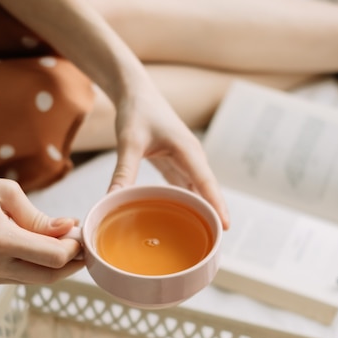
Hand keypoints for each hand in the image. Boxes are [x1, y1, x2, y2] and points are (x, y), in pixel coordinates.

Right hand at [0, 174, 83, 284]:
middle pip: (50, 276)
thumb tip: (69, 227)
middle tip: (82, 243)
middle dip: (72, 262)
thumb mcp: (7, 194)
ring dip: (58, 265)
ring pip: (39, 280)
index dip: (74, 248)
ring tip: (66, 242)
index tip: (79, 232)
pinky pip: (25, 277)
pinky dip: (41, 265)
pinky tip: (47, 247)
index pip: (53, 257)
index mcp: (0, 241)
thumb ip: (40, 217)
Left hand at [108, 84, 229, 228]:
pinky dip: (186, 203)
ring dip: (200, 211)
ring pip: (198, 191)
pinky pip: (186, 188)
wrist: (135, 91)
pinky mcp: (177, 164)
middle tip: (214, 245)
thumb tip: (111, 200)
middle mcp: (192, 157)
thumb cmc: (136, 111)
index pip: (206, 183)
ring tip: (202, 239)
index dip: (217, 205)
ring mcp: (186, 161)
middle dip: (213, 215)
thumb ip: (123, 172)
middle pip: (207, 191)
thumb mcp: (129, 142)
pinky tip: (182, 221)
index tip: (226, 227)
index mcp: (188, 150)